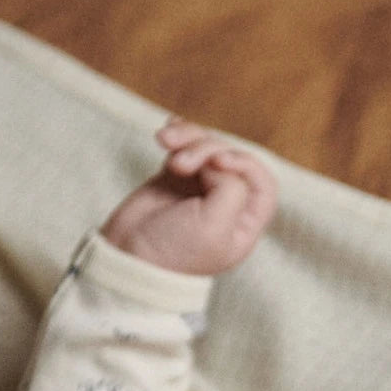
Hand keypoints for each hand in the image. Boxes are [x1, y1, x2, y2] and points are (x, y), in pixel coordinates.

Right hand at [101, 119, 276, 274]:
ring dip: (188, 137)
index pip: (262, 183)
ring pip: (208, 146)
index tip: (218, 162)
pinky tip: (166, 133)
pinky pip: (185, 146)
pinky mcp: (175, 178)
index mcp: (243, 225)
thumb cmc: (173, 252)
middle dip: (207, 149)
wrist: (127, 257)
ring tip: (164, 142)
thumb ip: (232, 188)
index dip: (246, 163)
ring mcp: (200, 190)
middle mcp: (226, 206)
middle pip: (232, 158)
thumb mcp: (215, 226)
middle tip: (179, 164)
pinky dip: (178, 134)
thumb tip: (218, 160)